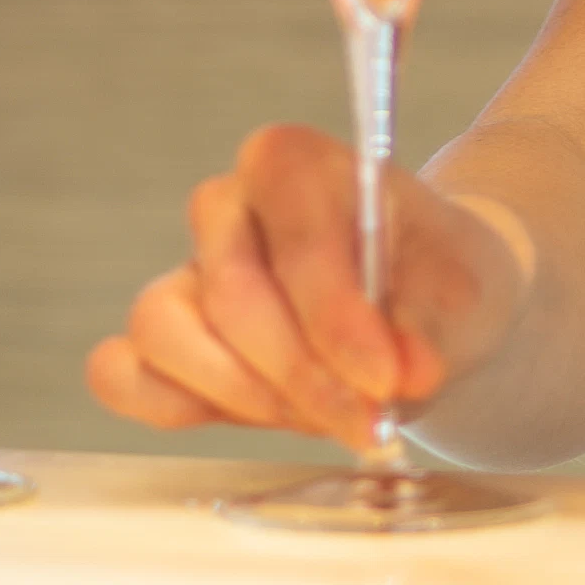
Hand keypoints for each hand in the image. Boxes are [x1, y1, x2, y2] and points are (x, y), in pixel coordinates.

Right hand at [81, 123, 536, 446]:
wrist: (427, 316)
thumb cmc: (439, 286)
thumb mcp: (463, 297)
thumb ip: (432, 329)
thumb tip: (400, 374)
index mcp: (297, 164)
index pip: (290, 221)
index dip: (332, 309)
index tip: (385, 378)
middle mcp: (228, 207)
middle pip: (228, 289)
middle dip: (300, 373)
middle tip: (367, 421)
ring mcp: (188, 272)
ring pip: (160, 328)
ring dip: (243, 394)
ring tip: (320, 417)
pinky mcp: (166, 339)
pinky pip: (121, 372)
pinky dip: (174, 407)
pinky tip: (253, 420)